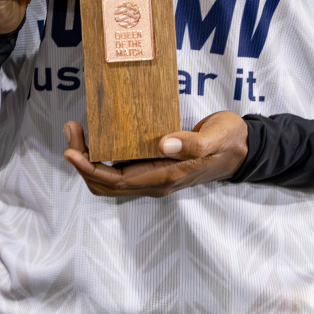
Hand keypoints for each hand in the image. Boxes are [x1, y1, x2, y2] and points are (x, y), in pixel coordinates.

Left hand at [62, 111, 248, 197]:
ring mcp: (153, 175)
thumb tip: (163, 144)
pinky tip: (98, 133)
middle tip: (70, 130)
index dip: (89, 168)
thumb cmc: (228, 141)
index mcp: (165, 177)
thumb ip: (193, 143)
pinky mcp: (153, 165)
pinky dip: (102, 154)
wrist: (242, 149)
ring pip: (109, 177)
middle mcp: (154, 181)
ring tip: (76, 130)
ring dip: (88, 158)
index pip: (116, 181)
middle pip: (105, 182)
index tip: (71, 150)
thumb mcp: (216, 138)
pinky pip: (119, 167)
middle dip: (82, 161)